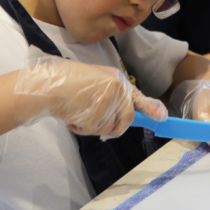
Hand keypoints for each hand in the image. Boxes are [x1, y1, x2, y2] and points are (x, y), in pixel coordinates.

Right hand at [13, 51, 166, 137]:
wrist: (48, 85)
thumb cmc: (66, 83)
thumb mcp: (94, 82)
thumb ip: (110, 95)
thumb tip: (123, 114)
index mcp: (116, 78)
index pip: (138, 97)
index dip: (151, 109)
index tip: (162, 117)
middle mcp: (117, 88)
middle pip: (126, 119)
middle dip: (113, 128)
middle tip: (93, 123)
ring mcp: (109, 101)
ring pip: (108, 128)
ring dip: (92, 127)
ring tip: (77, 112)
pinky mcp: (98, 113)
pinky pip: (93, 131)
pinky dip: (81, 129)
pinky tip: (71, 116)